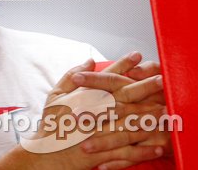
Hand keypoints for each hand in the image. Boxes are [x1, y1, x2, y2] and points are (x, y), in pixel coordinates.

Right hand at [0, 55, 165, 169]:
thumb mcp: (55, 96)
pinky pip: (125, 153)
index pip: (105, 78)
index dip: (122, 66)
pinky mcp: (102, 154)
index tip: (137, 55)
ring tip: (164, 111)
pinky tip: (157, 146)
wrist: (46, 154)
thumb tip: (89, 60)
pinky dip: (142, 150)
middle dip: (142, 88)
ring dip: (147, 118)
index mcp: (80, 99)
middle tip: (160, 80)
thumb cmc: (52, 124)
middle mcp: (90, 115)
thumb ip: (71, 76)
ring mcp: (97, 135)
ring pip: (127, 124)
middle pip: (121, 99)